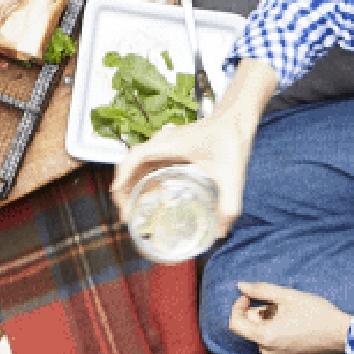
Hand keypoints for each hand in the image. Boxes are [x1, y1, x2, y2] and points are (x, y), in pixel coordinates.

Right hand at [111, 110, 252, 236]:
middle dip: (123, 188)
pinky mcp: (169, 148)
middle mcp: (162, 142)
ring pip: (137, 164)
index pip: (136, 156)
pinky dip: (141, 179)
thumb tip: (220, 234)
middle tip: (126, 215)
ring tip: (131, 210)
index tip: (117, 195)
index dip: (124, 176)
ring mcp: (164, 144)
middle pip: (131, 163)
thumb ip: (229, 205)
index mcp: (171, 144)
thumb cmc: (231, 140)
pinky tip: (147, 196)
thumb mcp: (232, 176)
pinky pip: (147, 163)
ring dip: (130, 184)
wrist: (235, 120)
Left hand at [229, 283, 350, 353]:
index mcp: (264, 337)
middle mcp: (268, 353)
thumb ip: (260, 290)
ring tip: (289, 316)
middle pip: (251, 330)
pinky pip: (275, 350)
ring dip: (269, 325)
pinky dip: (279, 338)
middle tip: (278, 303)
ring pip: (263, 339)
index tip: (249, 297)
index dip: (238, 307)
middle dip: (259, 314)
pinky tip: (294, 329)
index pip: (235, 324)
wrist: (342, 334)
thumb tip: (240, 286)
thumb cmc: (316, 313)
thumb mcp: (287, 296)